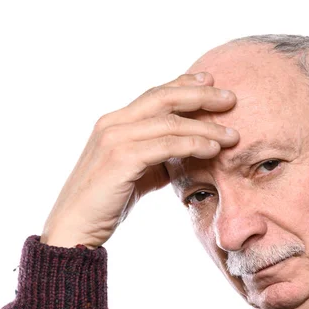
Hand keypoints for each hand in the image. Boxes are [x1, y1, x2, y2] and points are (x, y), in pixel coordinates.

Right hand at [41, 71, 239, 248]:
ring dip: (206, 127)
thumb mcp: (137, 174)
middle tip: (231, 98)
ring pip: (170, 122)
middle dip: (201, 95)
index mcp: (115, 122)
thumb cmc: (106, 203)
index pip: (155, 94)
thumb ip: (159, 160)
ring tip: (232, 134)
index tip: (210, 81)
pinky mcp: (121, 158)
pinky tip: (213, 149)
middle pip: (164, 97)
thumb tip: (187, 155)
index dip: (184, 84)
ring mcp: (115, 138)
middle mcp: (113, 123)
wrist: (76, 227)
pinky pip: (166, 146)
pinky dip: (193, 145)